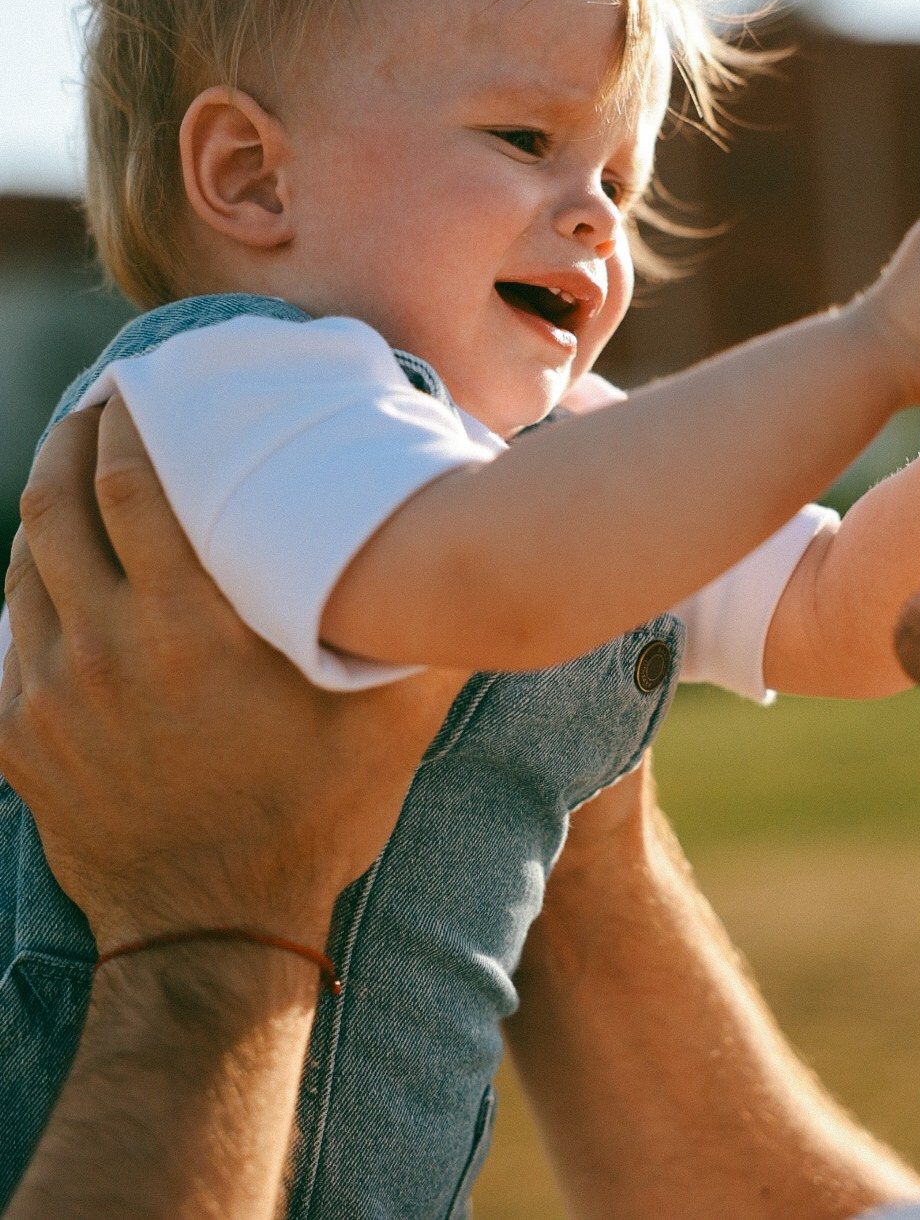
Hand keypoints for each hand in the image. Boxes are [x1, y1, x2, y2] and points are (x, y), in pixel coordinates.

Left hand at [0, 400, 461, 947]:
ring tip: (75, 471)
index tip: (140, 386)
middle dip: (71, 438)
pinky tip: (59, 568)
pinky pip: (9, 632)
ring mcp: (52, 695)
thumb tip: (472, 554)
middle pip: (56, 503)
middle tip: (98, 405)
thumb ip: (423, 635)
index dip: (126, 421)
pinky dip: (30, 582)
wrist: (213, 934)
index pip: (131, 485)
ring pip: (24, 561)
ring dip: (45, 503)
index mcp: (191, 629)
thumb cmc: (311, 817)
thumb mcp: (389, 725)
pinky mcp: (20, 737)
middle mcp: (107, 649)